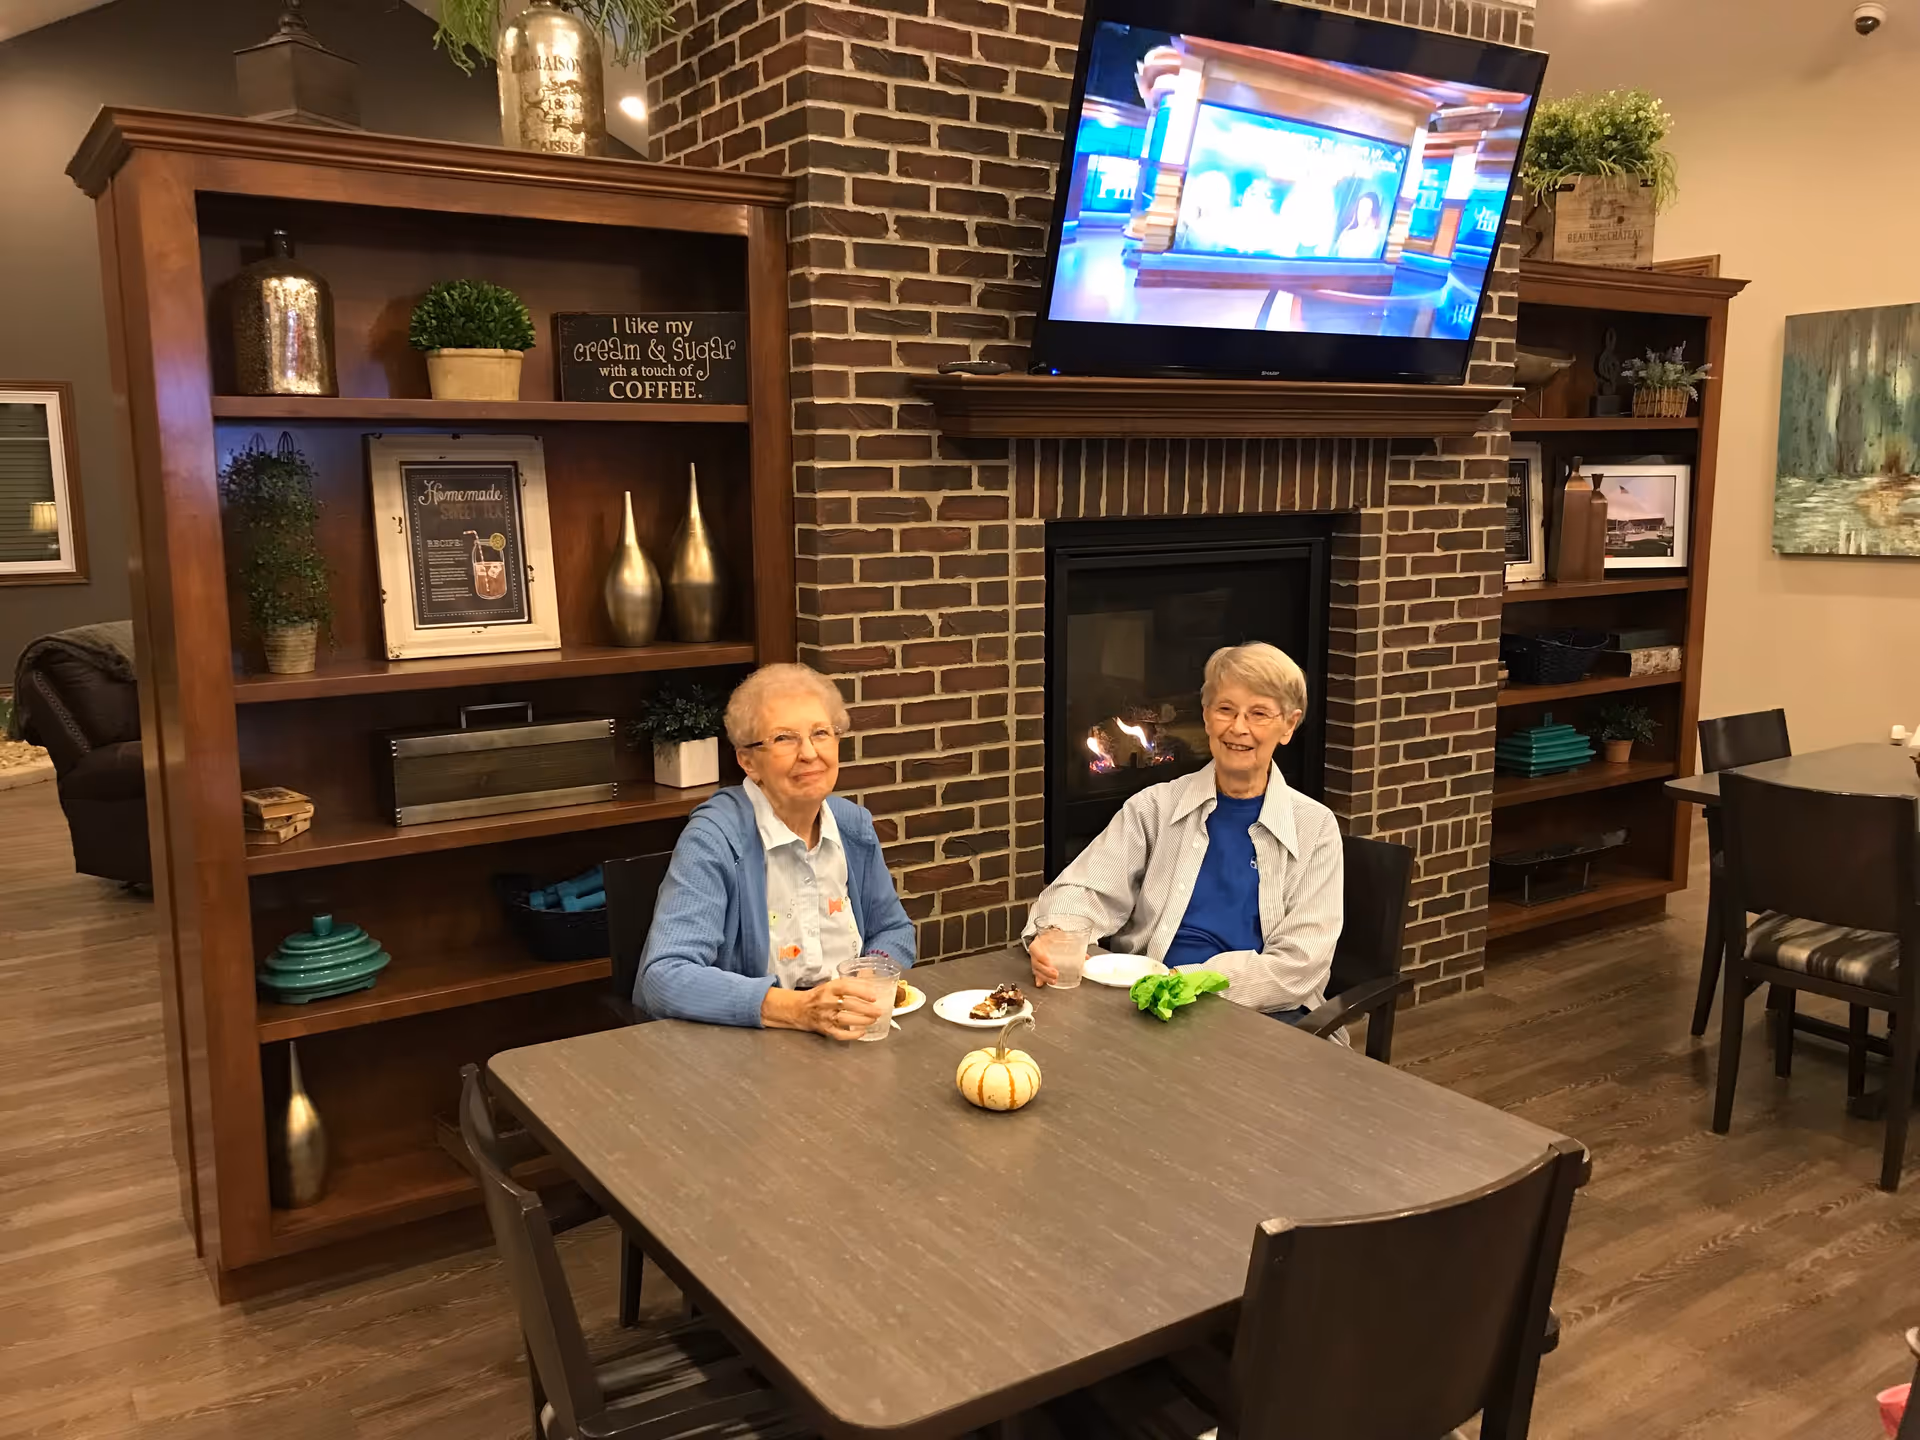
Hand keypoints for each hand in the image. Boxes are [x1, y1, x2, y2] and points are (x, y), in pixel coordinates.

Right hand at [765, 977, 886, 1040]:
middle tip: (879, 1011)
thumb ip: (849, 983)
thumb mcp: (831, 985)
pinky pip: (840, 1034)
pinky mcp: (825, 1029)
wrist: (799, 1009)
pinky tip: (862, 1032)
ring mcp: (825, 1016)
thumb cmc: (819, 995)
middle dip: (867, 1009)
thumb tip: (871, 981)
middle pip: (849, 1005)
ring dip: (862, 1020)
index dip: (861, 991)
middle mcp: (826, 1001)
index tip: (874, 996)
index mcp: (829, 988)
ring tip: (873, 1020)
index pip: (846, 987)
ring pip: (846, 1019)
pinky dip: (852, 1034)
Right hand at [1027, 929, 1066, 987]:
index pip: (1036, 950)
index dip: (1042, 957)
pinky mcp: (1037, 966)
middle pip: (1036, 963)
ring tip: (1053, 981)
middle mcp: (1035, 952)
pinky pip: (1037, 973)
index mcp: (1038, 943)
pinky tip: (1041, 984)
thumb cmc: (1052, 936)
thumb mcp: (1060, 936)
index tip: (1050, 962)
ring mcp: (1035, 960)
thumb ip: (1071, 944)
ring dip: (1044, 977)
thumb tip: (1085, 957)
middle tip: (1055, 974)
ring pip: (1036, 970)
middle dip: (1046, 971)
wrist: (1046, 936)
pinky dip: (1039, 979)